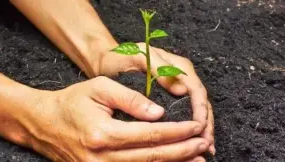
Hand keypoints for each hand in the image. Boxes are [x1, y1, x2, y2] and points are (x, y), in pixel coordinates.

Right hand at [23, 76, 208, 161]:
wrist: (45, 124)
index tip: (195, 126)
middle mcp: (102, 157)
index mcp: (103, 133)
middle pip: (152, 157)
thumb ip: (131, 99)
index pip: (150, 134)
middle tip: (203, 144)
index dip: (177, 132)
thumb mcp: (100, 88)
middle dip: (182, 151)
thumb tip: (159, 112)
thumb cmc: (72, 102)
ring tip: (196, 160)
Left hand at [97, 43, 214, 154]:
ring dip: (202, 128)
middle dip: (205, 123)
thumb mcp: (139, 57)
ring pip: (196, 110)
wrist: (108, 61)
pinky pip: (184, 113)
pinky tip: (190, 142)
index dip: (200, 109)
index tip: (198, 127)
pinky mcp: (168, 98)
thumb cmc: (122, 58)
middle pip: (200, 102)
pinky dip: (188, 127)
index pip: (196, 89)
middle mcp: (181, 78)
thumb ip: (159, 70)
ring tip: (205, 148)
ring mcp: (176, 88)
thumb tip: (182, 91)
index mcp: (178, 67)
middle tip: (207, 144)